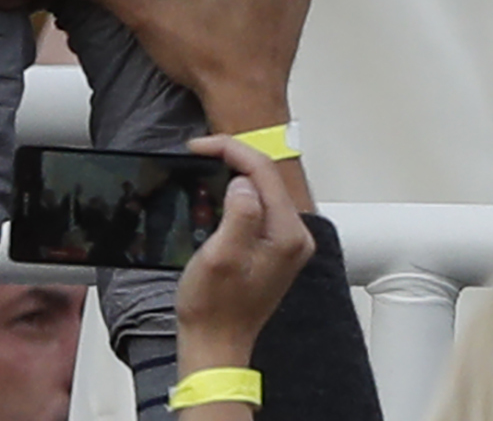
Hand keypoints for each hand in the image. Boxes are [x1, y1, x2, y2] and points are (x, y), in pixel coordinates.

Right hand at [174, 134, 315, 382]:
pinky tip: (214, 196)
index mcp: (287, 235)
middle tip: (198, 154)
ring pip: (261, 190)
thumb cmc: (214, 310)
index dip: (231, 150)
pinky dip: (236, 196)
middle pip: (266, 177)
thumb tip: (243, 183)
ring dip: (232, 176)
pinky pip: (258, 208)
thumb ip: (239, 214)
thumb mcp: (219, 257)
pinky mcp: (274, 250)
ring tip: (202, 169)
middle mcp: (294, 236)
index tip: (199, 147)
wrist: (216, 346)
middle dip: (232, 159)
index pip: (264, 172)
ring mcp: (286, 243)